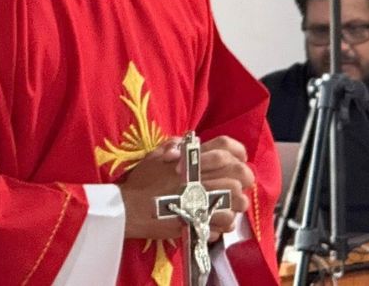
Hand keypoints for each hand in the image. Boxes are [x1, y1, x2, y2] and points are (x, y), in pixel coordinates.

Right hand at [119, 135, 253, 241]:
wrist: (129, 209)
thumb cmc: (141, 182)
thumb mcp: (154, 156)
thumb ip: (172, 146)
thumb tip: (186, 142)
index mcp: (193, 161)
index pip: (228, 152)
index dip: (234, 158)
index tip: (227, 168)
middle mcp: (202, 179)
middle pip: (239, 177)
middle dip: (238, 184)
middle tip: (229, 190)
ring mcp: (203, 202)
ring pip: (237, 203)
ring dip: (233, 206)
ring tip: (221, 208)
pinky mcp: (201, 223)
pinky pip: (227, 225)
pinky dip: (223, 225)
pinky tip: (212, 223)